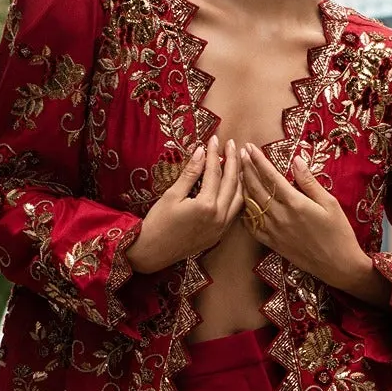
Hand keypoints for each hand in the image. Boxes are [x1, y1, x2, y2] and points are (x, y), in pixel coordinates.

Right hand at [129, 136, 241, 272]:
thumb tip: (201, 152)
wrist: (152, 252)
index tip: (214, 138)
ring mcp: (222, 228)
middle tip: (233, 144)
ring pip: (238, 198)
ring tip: (238, 162)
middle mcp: (219, 217)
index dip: (214, 153)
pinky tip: (234, 186)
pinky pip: (235, 212)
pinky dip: (237, 196)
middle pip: (232, 183)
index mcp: (207, 206)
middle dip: (233, 161)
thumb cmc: (158, 222)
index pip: (215, 172)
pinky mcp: (219, 235)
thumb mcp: (172, 195)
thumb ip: (190, 173)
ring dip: (239, 178)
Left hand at [239, 147, 389, 305]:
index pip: (271, 176)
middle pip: (256, 188)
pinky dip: (245, 213)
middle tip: (239, 155)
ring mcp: (273, 231)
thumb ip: (309, 182)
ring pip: (251, 205)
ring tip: (237, 174)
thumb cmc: (339, 232)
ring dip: (242, 188)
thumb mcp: (329, 203)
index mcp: (295, 203)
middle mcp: (280, 216)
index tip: (250, 147)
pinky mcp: (272, 243)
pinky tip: (242, 204)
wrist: (338, 265)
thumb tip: (296, 160)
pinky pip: (252, 226)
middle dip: (246, 169)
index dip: (258, 160)